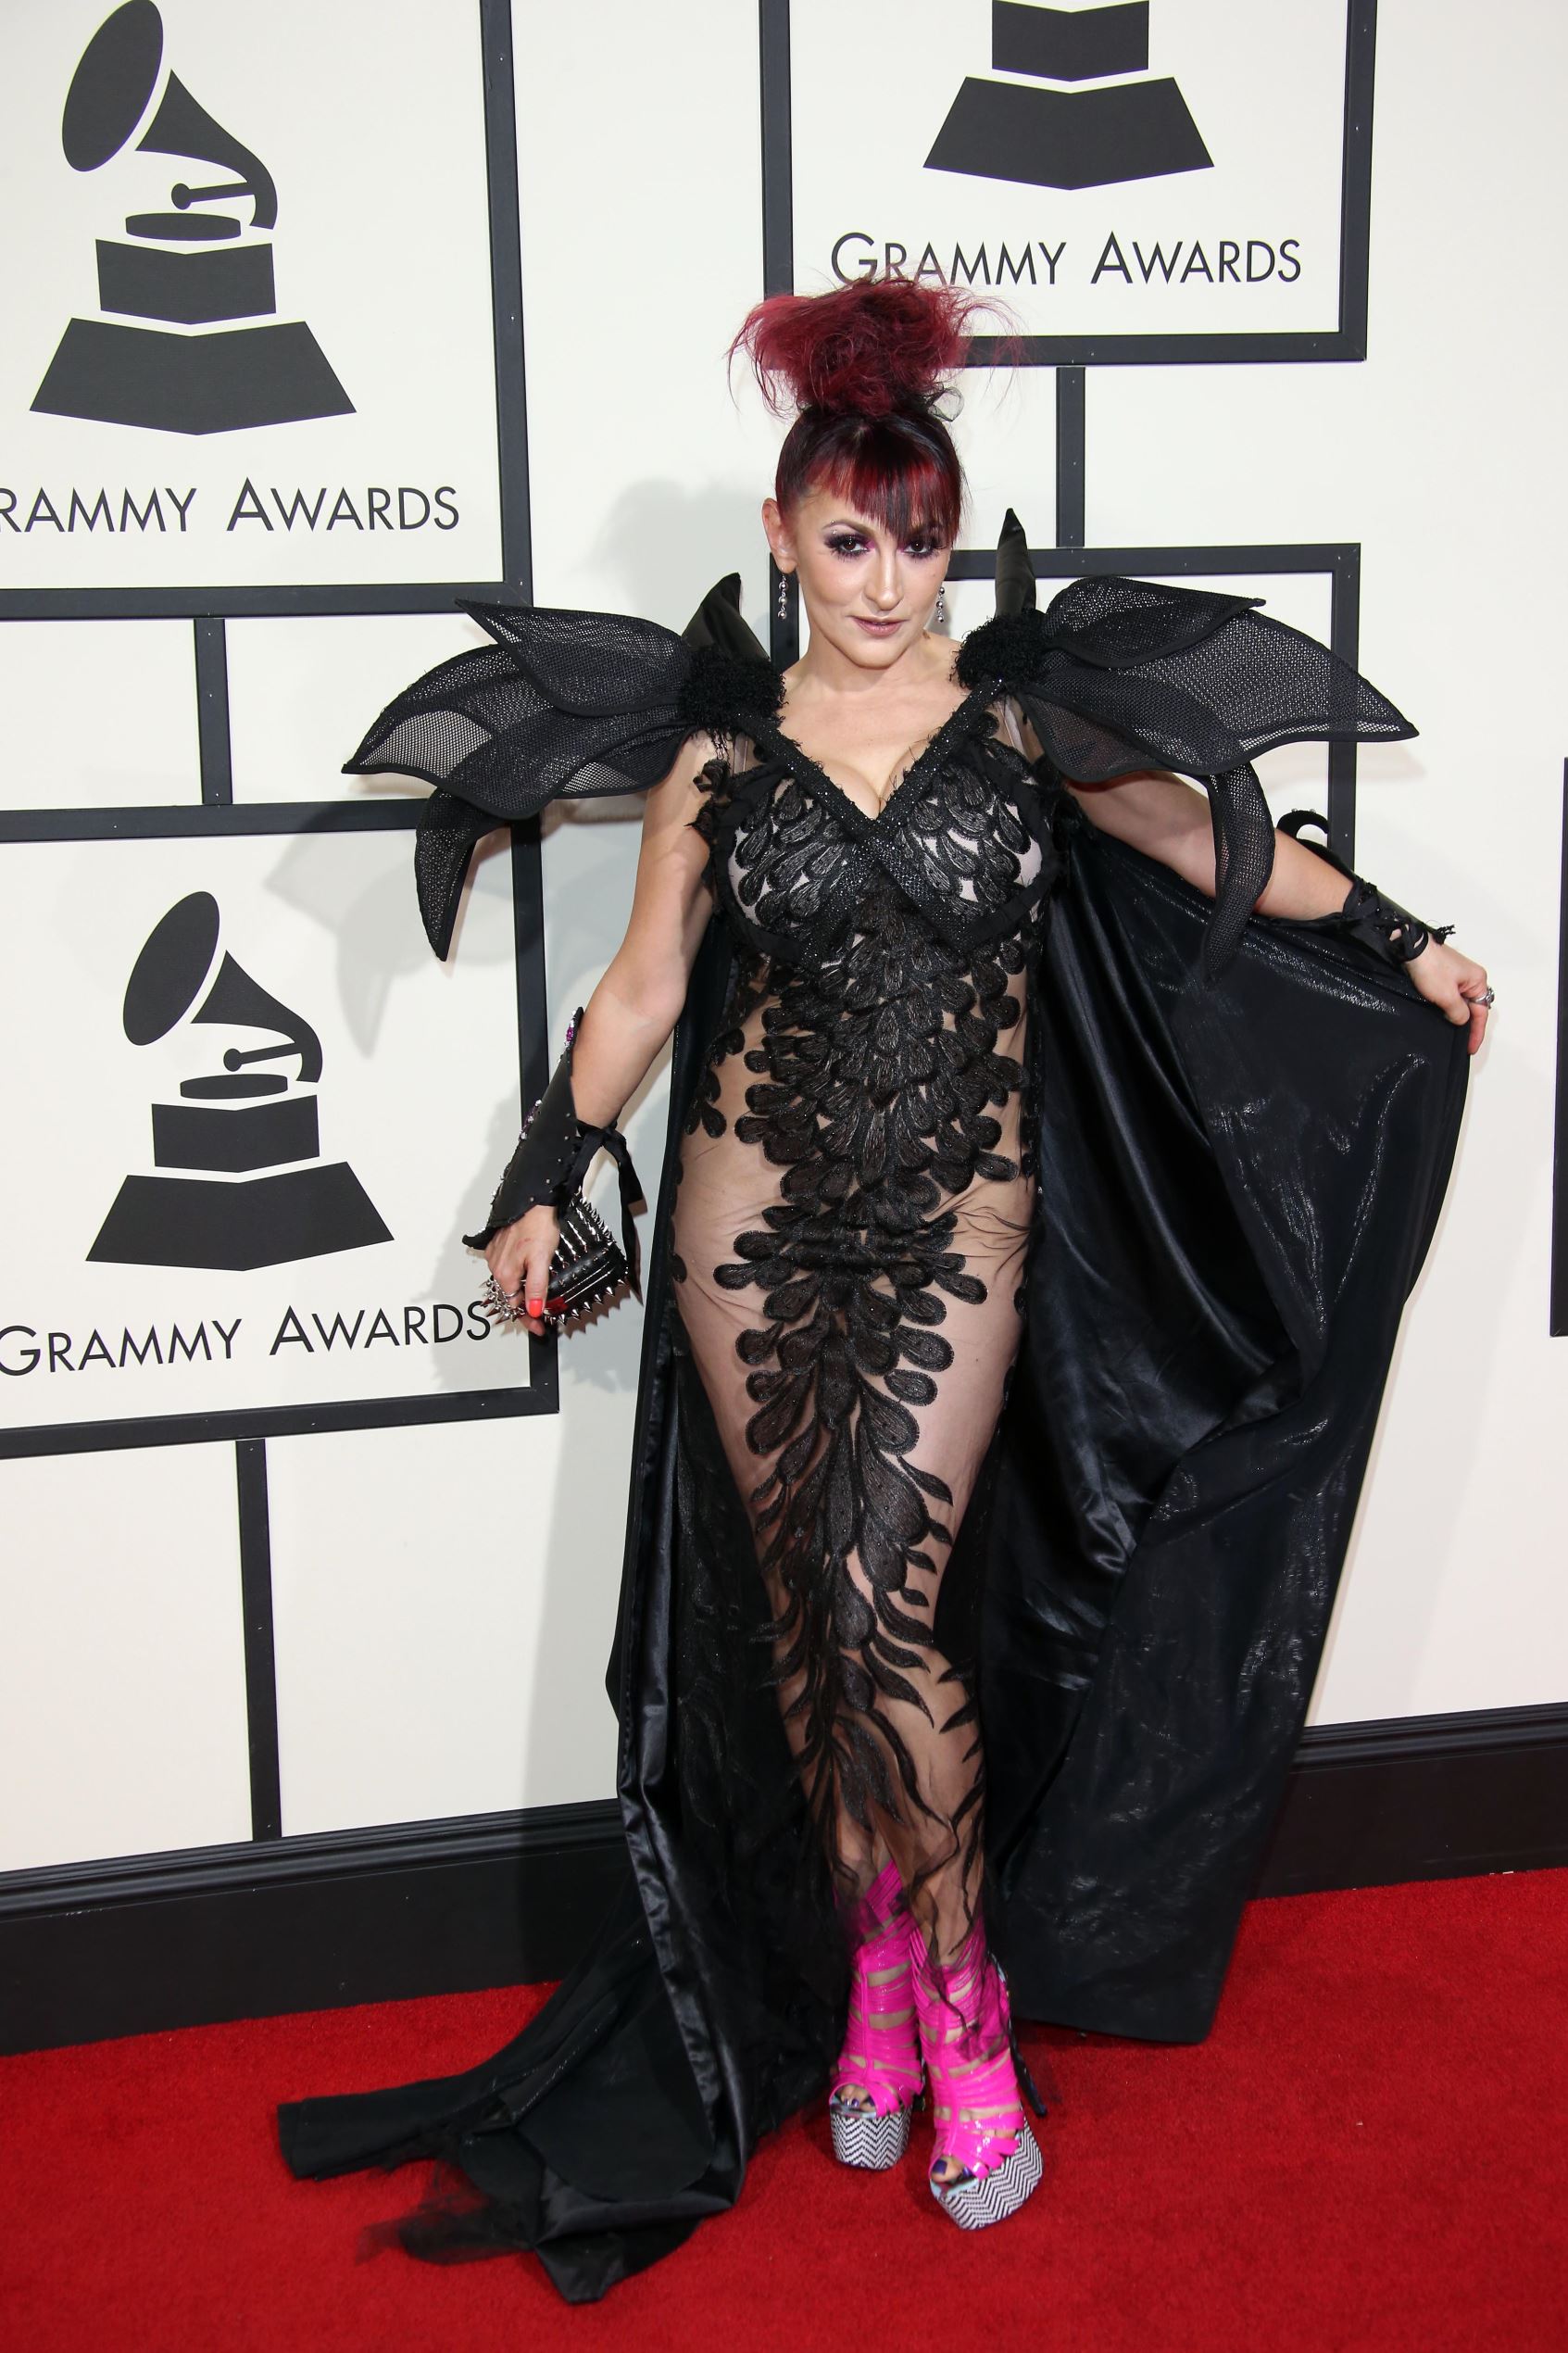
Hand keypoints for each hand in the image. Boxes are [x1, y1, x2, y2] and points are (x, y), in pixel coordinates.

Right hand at [484, 1203, 560, 1335]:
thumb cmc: (537, 1225)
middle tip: (541, 1317)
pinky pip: (505, 1268)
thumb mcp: (542, 1260)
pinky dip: (516, 1276)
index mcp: (506, 1273)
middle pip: (511, 1297)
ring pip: (509, 1282)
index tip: (539, 1328)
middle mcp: (497, 1266)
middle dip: (525, 1308)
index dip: (529, 1320)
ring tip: (536, 1298)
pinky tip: (525, 1275)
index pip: (515, 1307)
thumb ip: (537, 1287)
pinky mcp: (498, 1247)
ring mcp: (496, 1256)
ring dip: (521, 1292)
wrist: (532, 1200)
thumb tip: (534, 1310)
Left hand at [1406, 938, 1491, 1056]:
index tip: (1471, 1049)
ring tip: (1454, 1035)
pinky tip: (1444, 1019)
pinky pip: (1452, 998)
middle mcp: (1471, 978)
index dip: (1477, 1032)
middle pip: (1474, 1008)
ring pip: (1462, 1003)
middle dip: (1469, 1026)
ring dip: (1459, 1018)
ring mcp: (1457, 977)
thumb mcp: (1447, 996)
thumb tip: (1461, 1020)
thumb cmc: (1432, 970)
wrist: (1411, 948)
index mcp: (1478, 981)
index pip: (1482, 1012)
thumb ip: (1458, 1012)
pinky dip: (1450, 1009)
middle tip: (1463, 1044)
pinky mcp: (1444, 976)